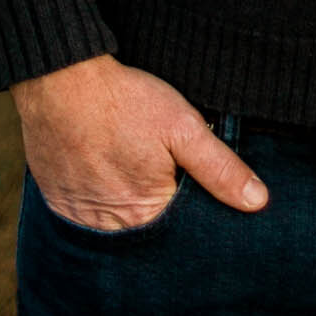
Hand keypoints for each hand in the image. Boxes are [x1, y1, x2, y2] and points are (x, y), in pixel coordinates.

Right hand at [11, 53, 267, 229]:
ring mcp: (78, 217)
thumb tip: (258, 202)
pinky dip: (100, 200)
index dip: (193, 213)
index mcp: (144, 216)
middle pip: (146, 232)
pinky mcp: (57, 202)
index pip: (179, 234)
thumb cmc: (126, 102)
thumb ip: (220, 168)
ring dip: (127, 209)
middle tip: (158, 173)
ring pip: (115, 226)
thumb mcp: (184, 127)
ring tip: (132, 172)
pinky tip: (107, 173)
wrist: (61, 81)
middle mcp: (108, 229)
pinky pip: (86, 214)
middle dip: (160, 213)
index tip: (193, 190)